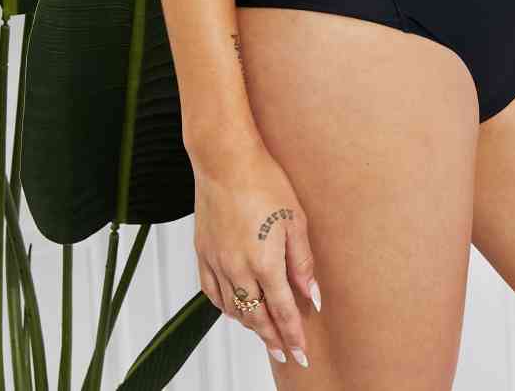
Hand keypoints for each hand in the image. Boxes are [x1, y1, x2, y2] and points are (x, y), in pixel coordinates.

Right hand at [191, 138, 320, 368]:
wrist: (225, 160)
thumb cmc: (264, 181)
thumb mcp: (294, 220)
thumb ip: (302, 262)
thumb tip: (312, 295)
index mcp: (264, 263)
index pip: (282, 312)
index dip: (292, 335)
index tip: (300, 354)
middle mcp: (237, 270)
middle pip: (256, 317)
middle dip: (272, 337)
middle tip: (284, 352)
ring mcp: (217, 262)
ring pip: (233, 309)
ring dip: (250, 324)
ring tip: (264, 332)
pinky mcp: (202, 252)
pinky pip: (212, 292)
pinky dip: (225, 306)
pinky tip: (234, 308)